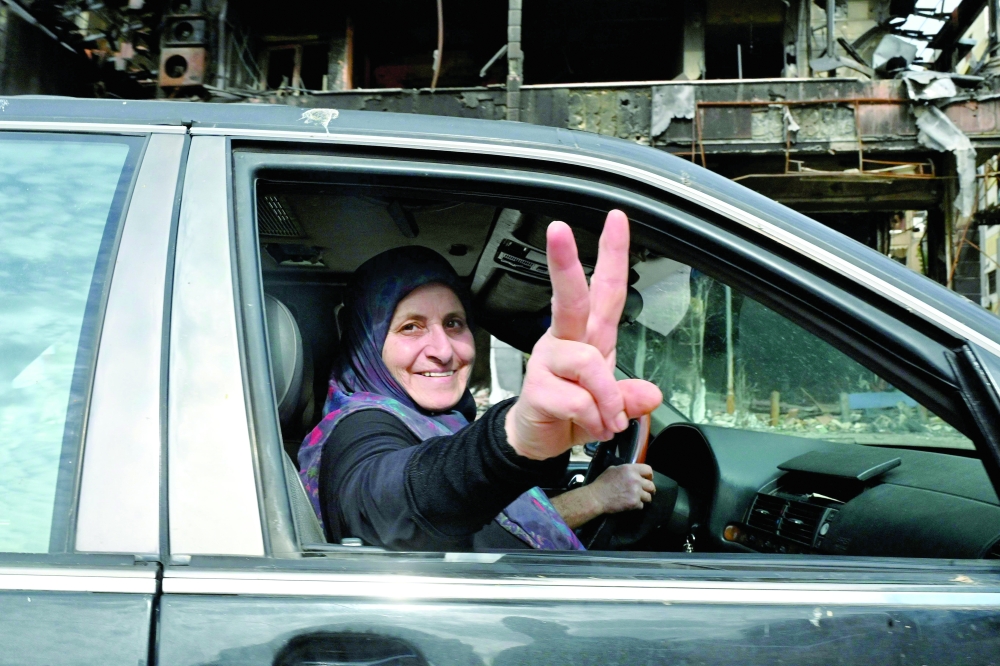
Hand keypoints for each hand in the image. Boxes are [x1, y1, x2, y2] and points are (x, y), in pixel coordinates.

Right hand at [505, 210, 662, 459]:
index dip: (613, 254)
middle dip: (564, 264)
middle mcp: (566, 340)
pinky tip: (589, 426)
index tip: (616, 219)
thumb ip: (630, 398)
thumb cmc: (573, 410)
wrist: (538, 440)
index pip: (606, 289)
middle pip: (570, 298)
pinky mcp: (537, 389)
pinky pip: (578, 401)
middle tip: (558, 228)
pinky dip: (593, 419)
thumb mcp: (612, 406)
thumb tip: (650, 394)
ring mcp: (548, 362)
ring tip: (607, 420)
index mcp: (590, 335)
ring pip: (588, 363)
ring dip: (607, 398)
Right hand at [589, 464, 655, 513]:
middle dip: (648, 489)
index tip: (648, 479)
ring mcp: (636, 492)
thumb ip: (624, 470)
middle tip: (644, 491)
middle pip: (651, 485)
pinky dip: (637, 506)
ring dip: (644, 498)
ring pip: (648, 497)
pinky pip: (642, 505)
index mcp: (630, 469)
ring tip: (638, 499)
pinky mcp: (634, 503)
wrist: (596, 497)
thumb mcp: (612, 469)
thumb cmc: (602, 483)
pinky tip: (630, 504)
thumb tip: (630, 471)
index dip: (649, 475)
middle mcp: (635, 480)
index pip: (648, 470)